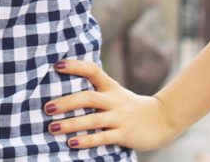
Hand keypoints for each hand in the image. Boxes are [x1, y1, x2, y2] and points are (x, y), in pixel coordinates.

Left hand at [44, 60, 178, 150]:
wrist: (161, 120)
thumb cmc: (131, 107)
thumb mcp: (116, 94)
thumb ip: (97, 92)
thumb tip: (66, 91)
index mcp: (111, 87)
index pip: (93, 71)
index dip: (76, 66)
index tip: (57, 65)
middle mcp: (115, 100)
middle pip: (88, 98)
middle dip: (66, 102)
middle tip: (47, 108)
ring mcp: (120, 117)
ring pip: (93, 119)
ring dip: (71, 124)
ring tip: (53, 128)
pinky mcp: (124, 134)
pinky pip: (103, 138)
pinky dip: (86, 140)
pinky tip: (72, 143)